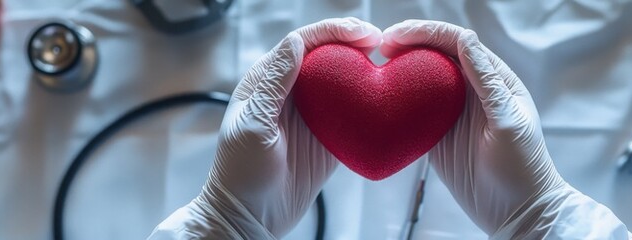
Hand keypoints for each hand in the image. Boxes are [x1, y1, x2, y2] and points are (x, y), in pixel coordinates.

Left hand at [149, 17, 381, 238]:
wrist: (250, 216)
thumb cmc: (241, 171)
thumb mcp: (254, 124)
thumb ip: (275, 83)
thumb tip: (296, 41)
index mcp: (268, 81)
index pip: (303, 43)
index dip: (334, 32)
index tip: (363, 33)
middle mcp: (291, 92)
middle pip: (328, 56)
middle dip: (355, 44)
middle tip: (384, 44)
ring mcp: (312, 115)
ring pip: (343, 82)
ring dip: (366, 71)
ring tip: (390, 67)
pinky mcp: (328, 138)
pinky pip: (353, 115)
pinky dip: (369, 106)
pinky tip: (386, 101)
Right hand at [382, 20, 631, 238]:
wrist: (518, 211)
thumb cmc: (523, 166)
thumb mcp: (508, 121)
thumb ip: (487, 81)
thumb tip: (465, 39)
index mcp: (492, 78)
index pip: (456, 42)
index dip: (426, 33)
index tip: (396, 36)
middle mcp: (470, 90)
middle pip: (434, 56)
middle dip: (406, 45)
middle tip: (378, 48)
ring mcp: (452, 112)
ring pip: (420, 81)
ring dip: (398, 72)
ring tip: (373, 70)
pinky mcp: (437, 136)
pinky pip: (412, 113)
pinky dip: (396, 105)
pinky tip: (379, 101)